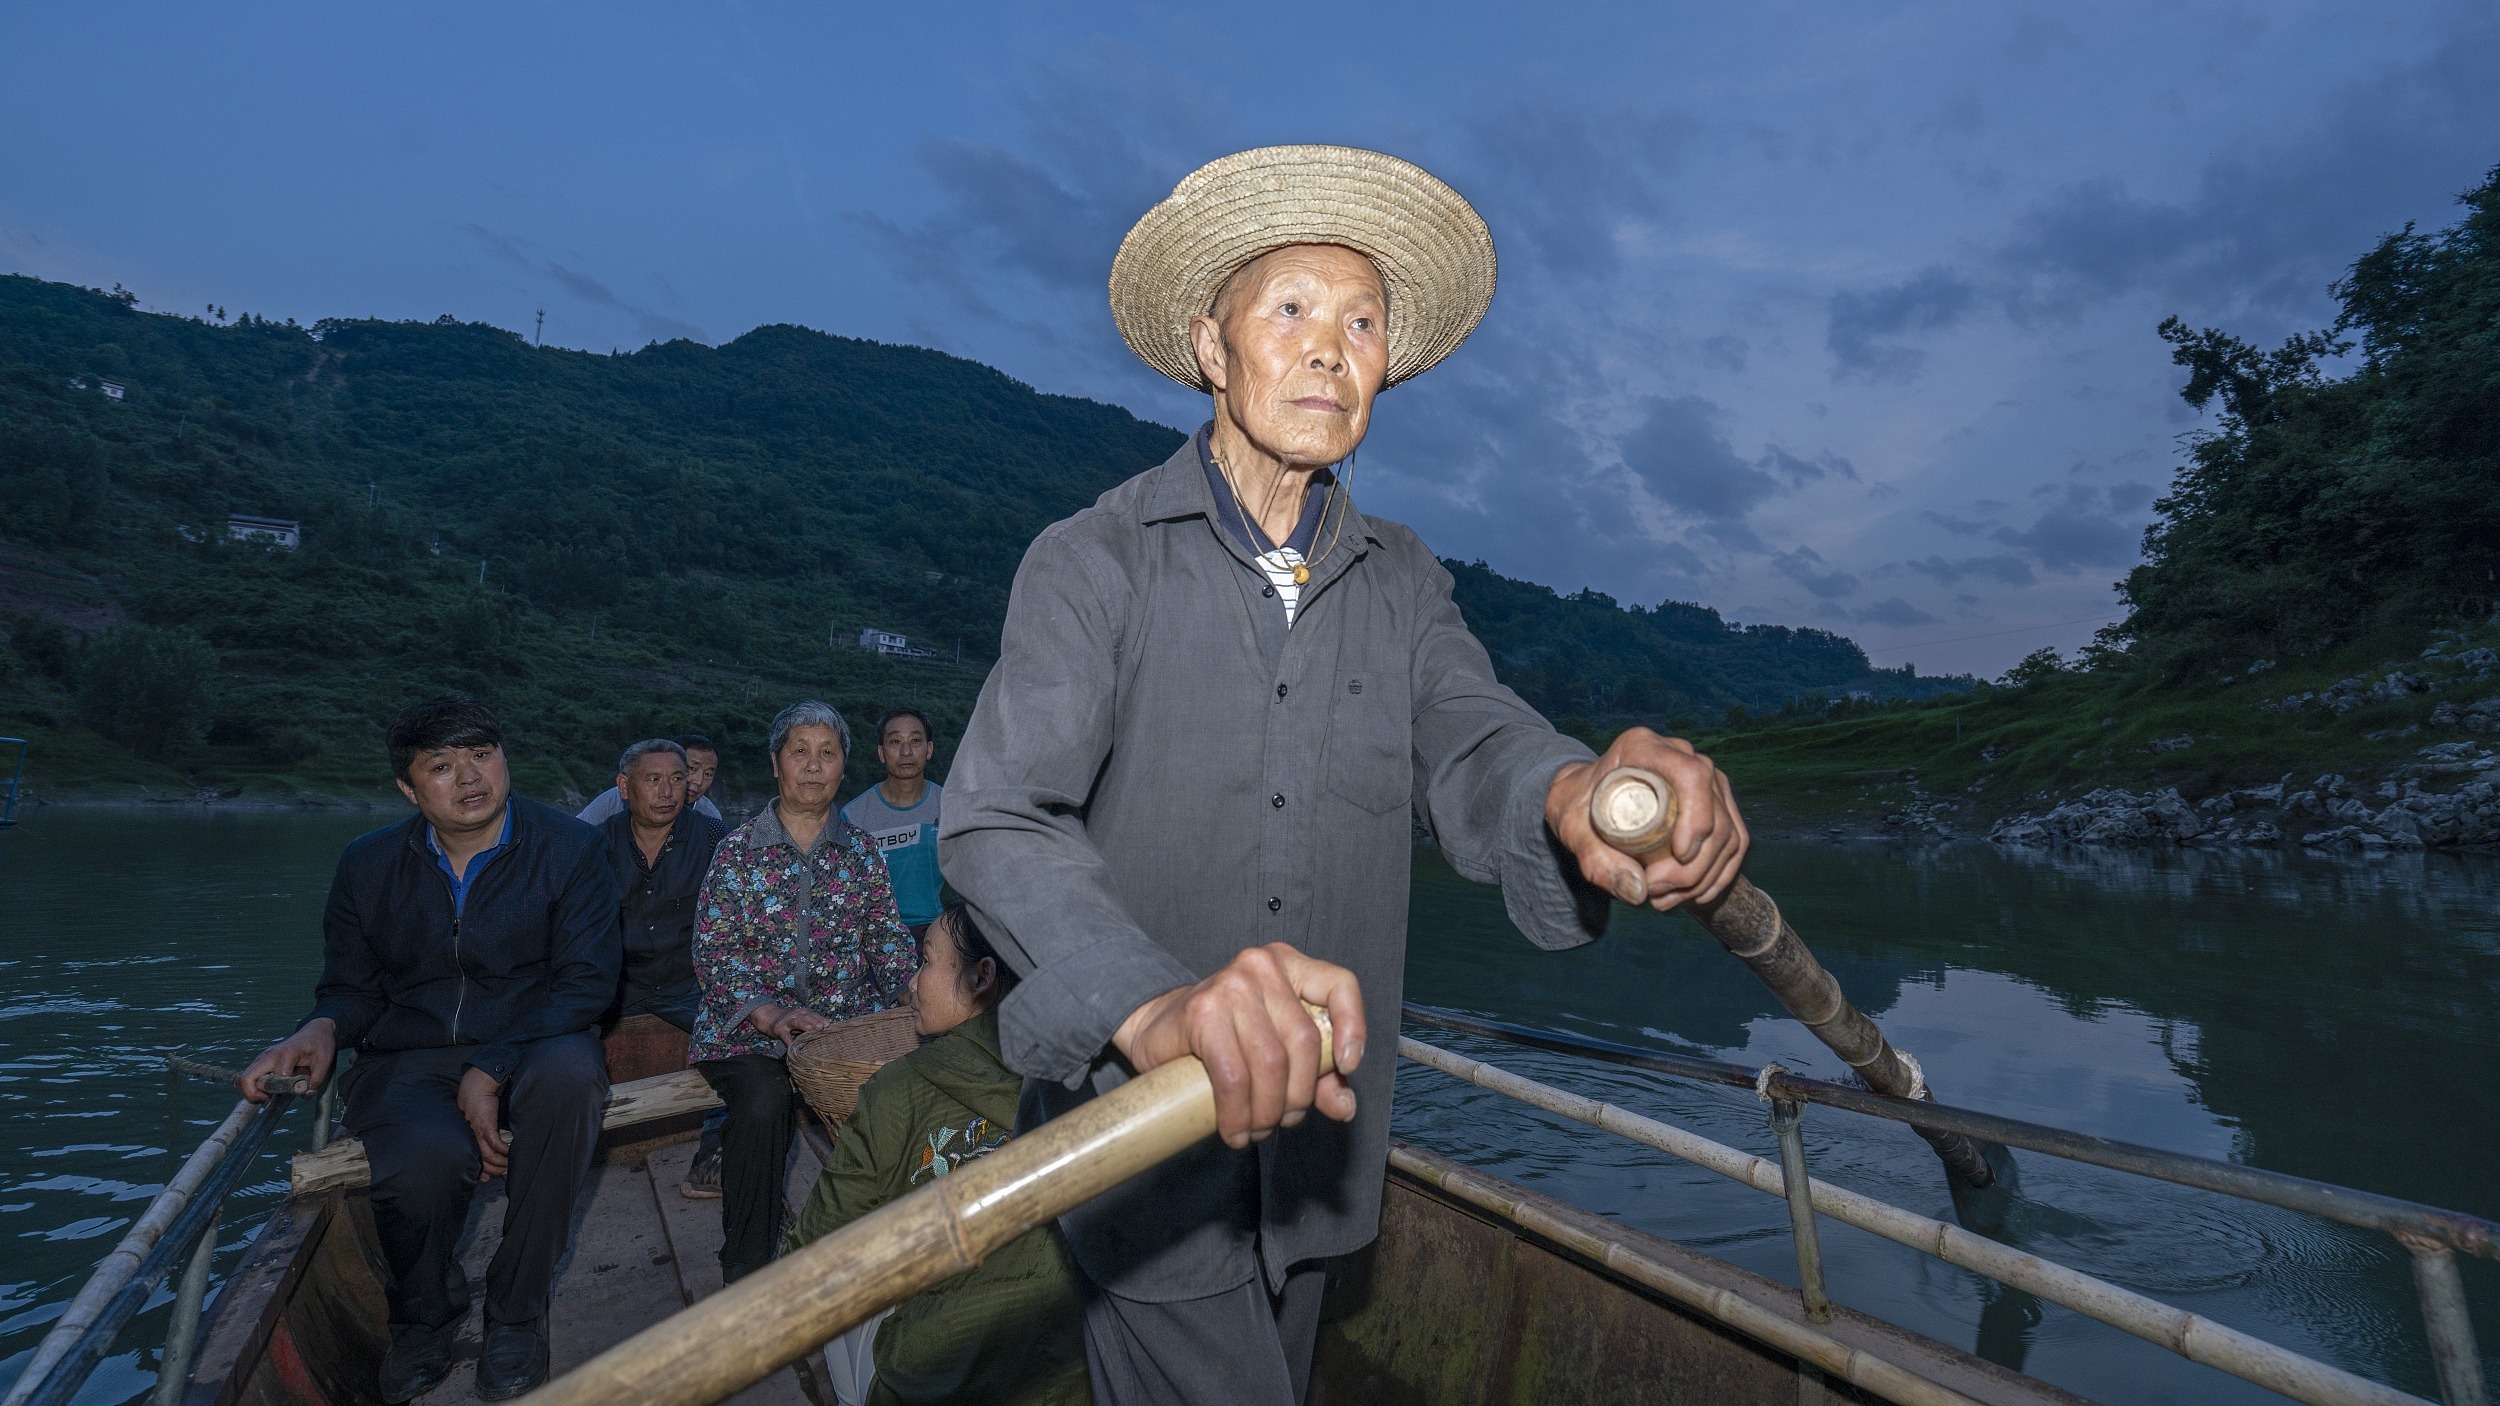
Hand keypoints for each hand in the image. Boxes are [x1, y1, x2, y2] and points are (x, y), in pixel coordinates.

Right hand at [239, 1019, 336, 1103]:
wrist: (314, 1031)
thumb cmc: (320, 1045)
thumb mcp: (324, 1062)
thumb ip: (315, 1081)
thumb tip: (304, 1096)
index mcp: (286, 1053)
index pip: (277, 1077)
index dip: (284, 1090)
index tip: (294, 1092)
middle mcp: (269, 1055)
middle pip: (246, 1079)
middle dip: (254, 1094)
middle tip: (269, 1098)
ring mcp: (262, 1058)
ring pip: (244, 1079)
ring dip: (253, 1092)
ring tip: (269, 1095)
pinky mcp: (260, 1062)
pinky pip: (249, 1077)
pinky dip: (253, 1087)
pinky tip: (267, 1091)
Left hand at [458, 1067, 509, 1178]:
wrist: (476, 1086)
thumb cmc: (476, 1101)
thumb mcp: (474, 1120)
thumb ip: (479, 1132)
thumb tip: (490, 1143)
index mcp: (467, 1139)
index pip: (473, 1161)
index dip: (481, 1172)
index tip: (488, 1178)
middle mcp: (470, 1139)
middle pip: (482, 1162)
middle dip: (494, 1170)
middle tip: (505, 1172)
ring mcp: (477, 1133)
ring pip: (489, 1156)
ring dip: (501, 1162)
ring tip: (510, 1163)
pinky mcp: (486, 1126)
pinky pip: (496, 1144)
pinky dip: (505, 1150)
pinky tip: (511, 1151)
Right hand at [756, 1004, 831, 1044]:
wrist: (771, 1018)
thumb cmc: (791, 1020)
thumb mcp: (801, 1019)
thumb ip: (812, 1022)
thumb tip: (827, 1029)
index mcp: (803, 1012)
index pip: (814, 1015)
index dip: (821, 1019)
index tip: (828, 1025)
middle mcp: (796, 1014)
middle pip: (807, 1017)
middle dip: (814, 1021)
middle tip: (821, 1028)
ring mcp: (787, 1021)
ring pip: (796, 1021)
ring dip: (803, 1025)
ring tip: (809, 1029)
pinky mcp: (779, 1028)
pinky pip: (785, 1035)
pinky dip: (789, 1040)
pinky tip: (793, 1045)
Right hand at [1111, 944, 1365, 1150]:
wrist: (1157, 1029)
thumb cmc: (1225, 1038)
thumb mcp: (1279, 1049)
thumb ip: (1317, 1073)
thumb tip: (1346, 1107)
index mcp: (1291, 966)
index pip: (1340, 985)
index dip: (1353, 1028)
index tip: (1346, 1067)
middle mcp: (1262, 966)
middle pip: (1304, 1041)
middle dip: (1298, 1096)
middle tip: (1282, 1121)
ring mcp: (1231, 984)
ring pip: (1271, 1063)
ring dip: (1267, 1112)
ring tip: (1257, 1130)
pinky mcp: (1201, 1011)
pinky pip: (1234, 1075)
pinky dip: (1238, 1114)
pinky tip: (1235, 1131)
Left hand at [1547, 727, 1749, 911]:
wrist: (1585, 801)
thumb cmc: (1577, 807)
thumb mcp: (1571, 829)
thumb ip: (1595, 859)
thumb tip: (1638, 891)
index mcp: (1644, 748)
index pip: (1691, 776)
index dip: (1697, 817)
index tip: (1680, 856)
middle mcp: (1682, 756)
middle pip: (1714, 811)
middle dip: (1693, 864)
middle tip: (1655, 892)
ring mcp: (1704, 779)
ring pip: (1728, 831)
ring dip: (1704, 876)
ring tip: (1664, 899)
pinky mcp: (1716, 804)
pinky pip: (1734, 841)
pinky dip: (1719, 874)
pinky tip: (1696, 896)